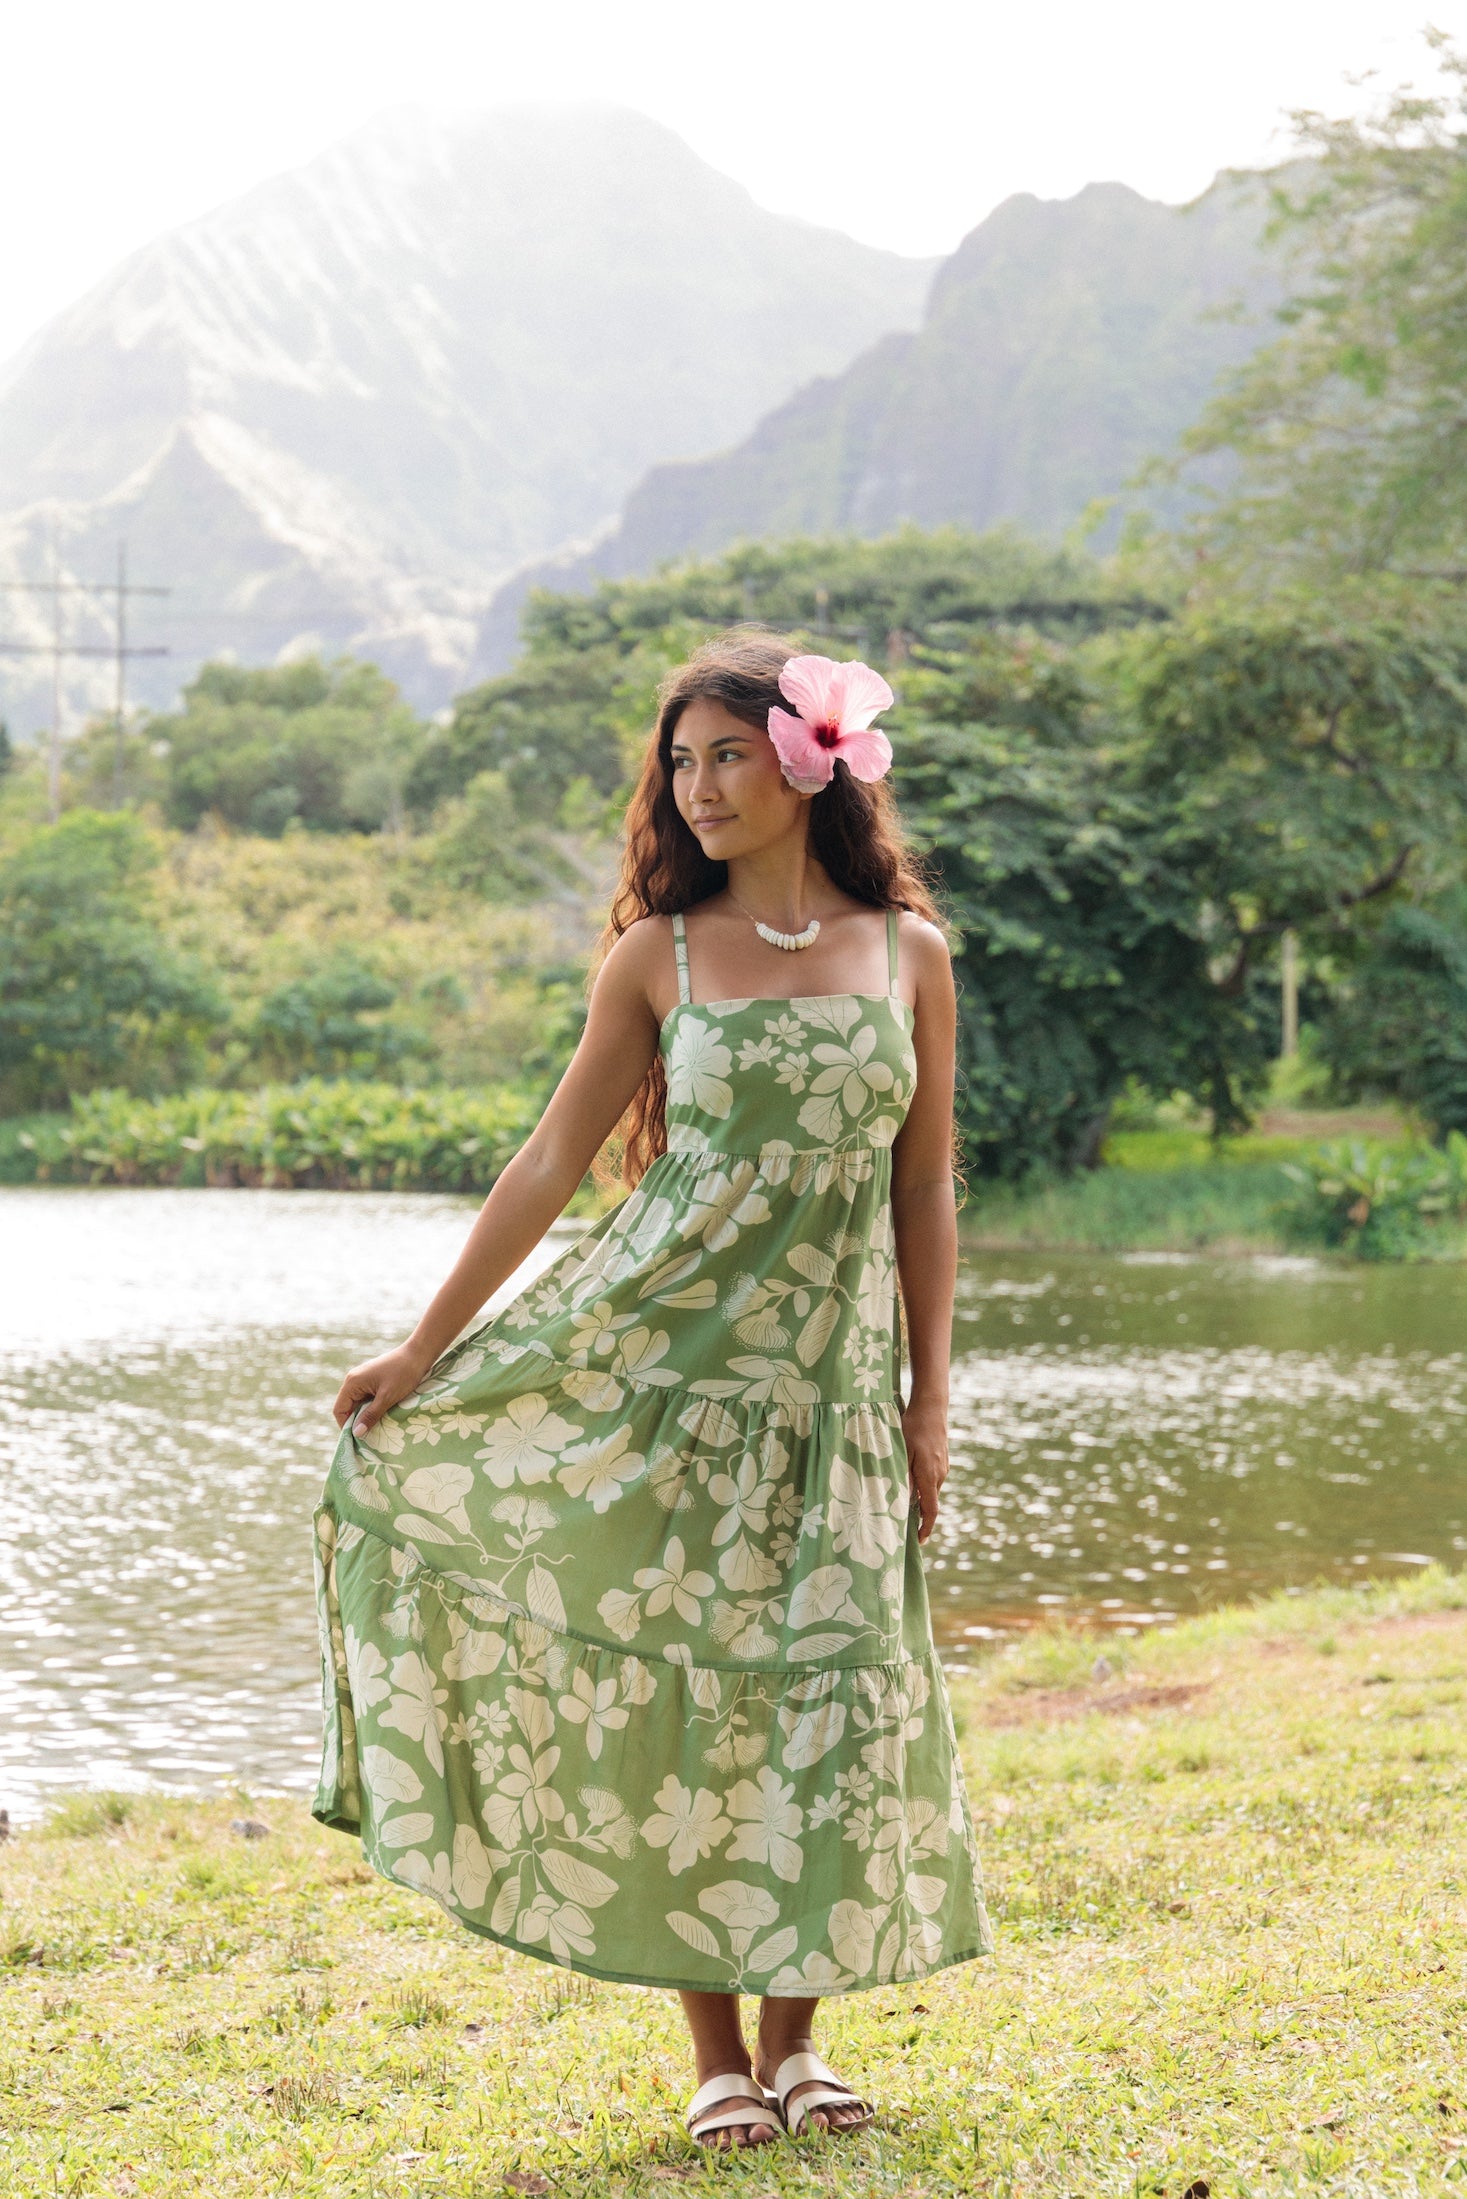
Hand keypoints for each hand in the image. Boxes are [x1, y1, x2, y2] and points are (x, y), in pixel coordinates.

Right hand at [333, 1341, 433, 1434]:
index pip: (339, 1410)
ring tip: (377, 1428)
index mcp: (352, 1382)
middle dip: (356, 1422)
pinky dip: (372, 1408)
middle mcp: (354, 1380)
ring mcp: (363, 1379)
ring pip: (358, 1404)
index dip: (346, 1426)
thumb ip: (371, 1415)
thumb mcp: (387, 1398)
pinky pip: (366, 1398)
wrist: (419, 1354)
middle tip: (369, 1436)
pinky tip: (382, 1415)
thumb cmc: (403, 1374)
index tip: (358, 1439)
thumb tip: (356, 1433)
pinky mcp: (372, 1380)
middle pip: (347, 1407)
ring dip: (365, 1415)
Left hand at [901, 1394, 948, 1543]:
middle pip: (930, 1503)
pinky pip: (932, 1480)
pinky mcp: (942, 1460)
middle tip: (901, 1525)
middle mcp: (939, 1475)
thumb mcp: (902, 1450)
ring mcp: (942, 1467)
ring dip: (919, 1499)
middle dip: (918, 1516)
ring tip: (900, 1504)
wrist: (932, 1407)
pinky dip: (922, 1487)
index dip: (926, 1528)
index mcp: (929, 1475)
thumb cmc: (913, 1427)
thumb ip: (903, 1475)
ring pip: (930, 1490)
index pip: (931, 1510)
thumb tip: (902, 1499)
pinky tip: (909, 1481)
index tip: (919, 1542)